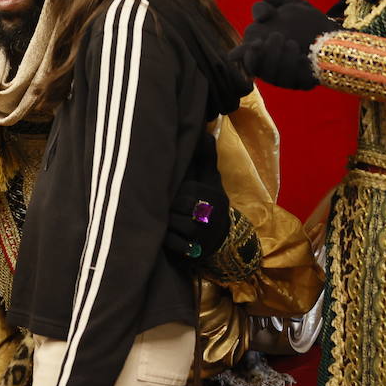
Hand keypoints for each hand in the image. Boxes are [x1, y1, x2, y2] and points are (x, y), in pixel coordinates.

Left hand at [165, 134, 231, 260]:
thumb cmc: (210, 204)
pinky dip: (166, 240)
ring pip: (172, 224)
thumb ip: (206, 158)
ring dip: (165, 223)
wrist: (221, 240)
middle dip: (168, 208)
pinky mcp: (193, 252)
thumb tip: (206, 133)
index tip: (175, 195)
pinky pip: (171, 243)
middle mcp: (209, 217)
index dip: (176, 193)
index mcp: (212, 198)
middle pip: (176, 208)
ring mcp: (202, 236)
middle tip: (166, 209)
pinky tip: (166, 236)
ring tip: (166, 222)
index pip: (184, 191)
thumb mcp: (211, 181)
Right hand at [229, 0, 335, 89]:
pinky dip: (297, 69)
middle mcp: (270, 66)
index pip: (244, 58)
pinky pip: (294, 83)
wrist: (334, 32)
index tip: (256, 43)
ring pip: (274, 78)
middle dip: (266, 53)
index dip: (246, 54)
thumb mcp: (289, 5)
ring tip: (292, 44)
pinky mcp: (302, 83)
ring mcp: (286, 77)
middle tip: (278, 36)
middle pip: (257, 69)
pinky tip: (304, 57)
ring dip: (280, 60)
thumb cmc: (307, 19)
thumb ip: (267, 6)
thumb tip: (257, 16)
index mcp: (261, 49)